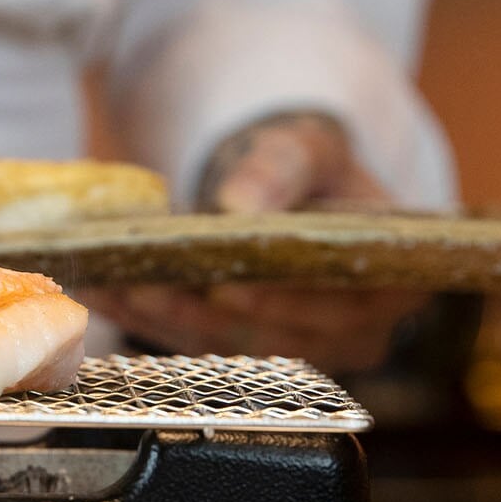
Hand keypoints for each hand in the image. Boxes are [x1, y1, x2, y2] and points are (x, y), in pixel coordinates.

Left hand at [85, 112, 424, 371]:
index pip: (334, 303)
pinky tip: (107, 294)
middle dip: (200, 311)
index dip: (276, 299)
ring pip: (225, 346)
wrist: (292, 189)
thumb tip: (239, 201)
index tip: (223, 285)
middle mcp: (355, 332)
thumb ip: (284, 165)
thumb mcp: (312, 148)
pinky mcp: (251, 353)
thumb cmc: (314, 170)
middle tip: (143, 284)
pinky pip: (196, 344)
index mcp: (393, 284)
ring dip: (161, 319)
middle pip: (272, 333)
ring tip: (110, 286)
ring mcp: (301, 350)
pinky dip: (147, 320)